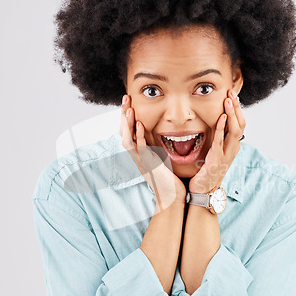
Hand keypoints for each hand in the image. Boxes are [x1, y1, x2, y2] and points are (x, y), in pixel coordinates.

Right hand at [120, 95, 186, 211]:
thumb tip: (164, 134)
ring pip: (128, 139)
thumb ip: (159, 147)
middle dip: (124, 114)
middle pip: (124, 132)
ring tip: (128, 108)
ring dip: (127, 123)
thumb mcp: (162, 158)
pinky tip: (139, 124)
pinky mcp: (148, 165)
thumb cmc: (170, 179)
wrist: (172, 197)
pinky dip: (138, 136)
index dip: (127, 116)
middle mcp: (137, 156)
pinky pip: (140, 148)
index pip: (128, 131)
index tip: (129, 102)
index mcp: (139, 153)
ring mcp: (140, 161)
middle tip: (125, 98)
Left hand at [189, 89, 245, 193]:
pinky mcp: (217, 159)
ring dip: (232, 114)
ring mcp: (227, 155)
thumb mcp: (214, 152)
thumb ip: (217, 139)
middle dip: (237, 107)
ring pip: (235, 130)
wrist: (203, 190)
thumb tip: (214, 124)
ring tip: (228, 100)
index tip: (232, 95)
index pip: (240, 124)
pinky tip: (221, 117)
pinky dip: (222, 127)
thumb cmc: (206, 171)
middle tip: (232, 92)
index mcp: (233, 147)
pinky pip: (221, 140)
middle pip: (241, 124)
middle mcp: (233, 150)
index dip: (238, 109)